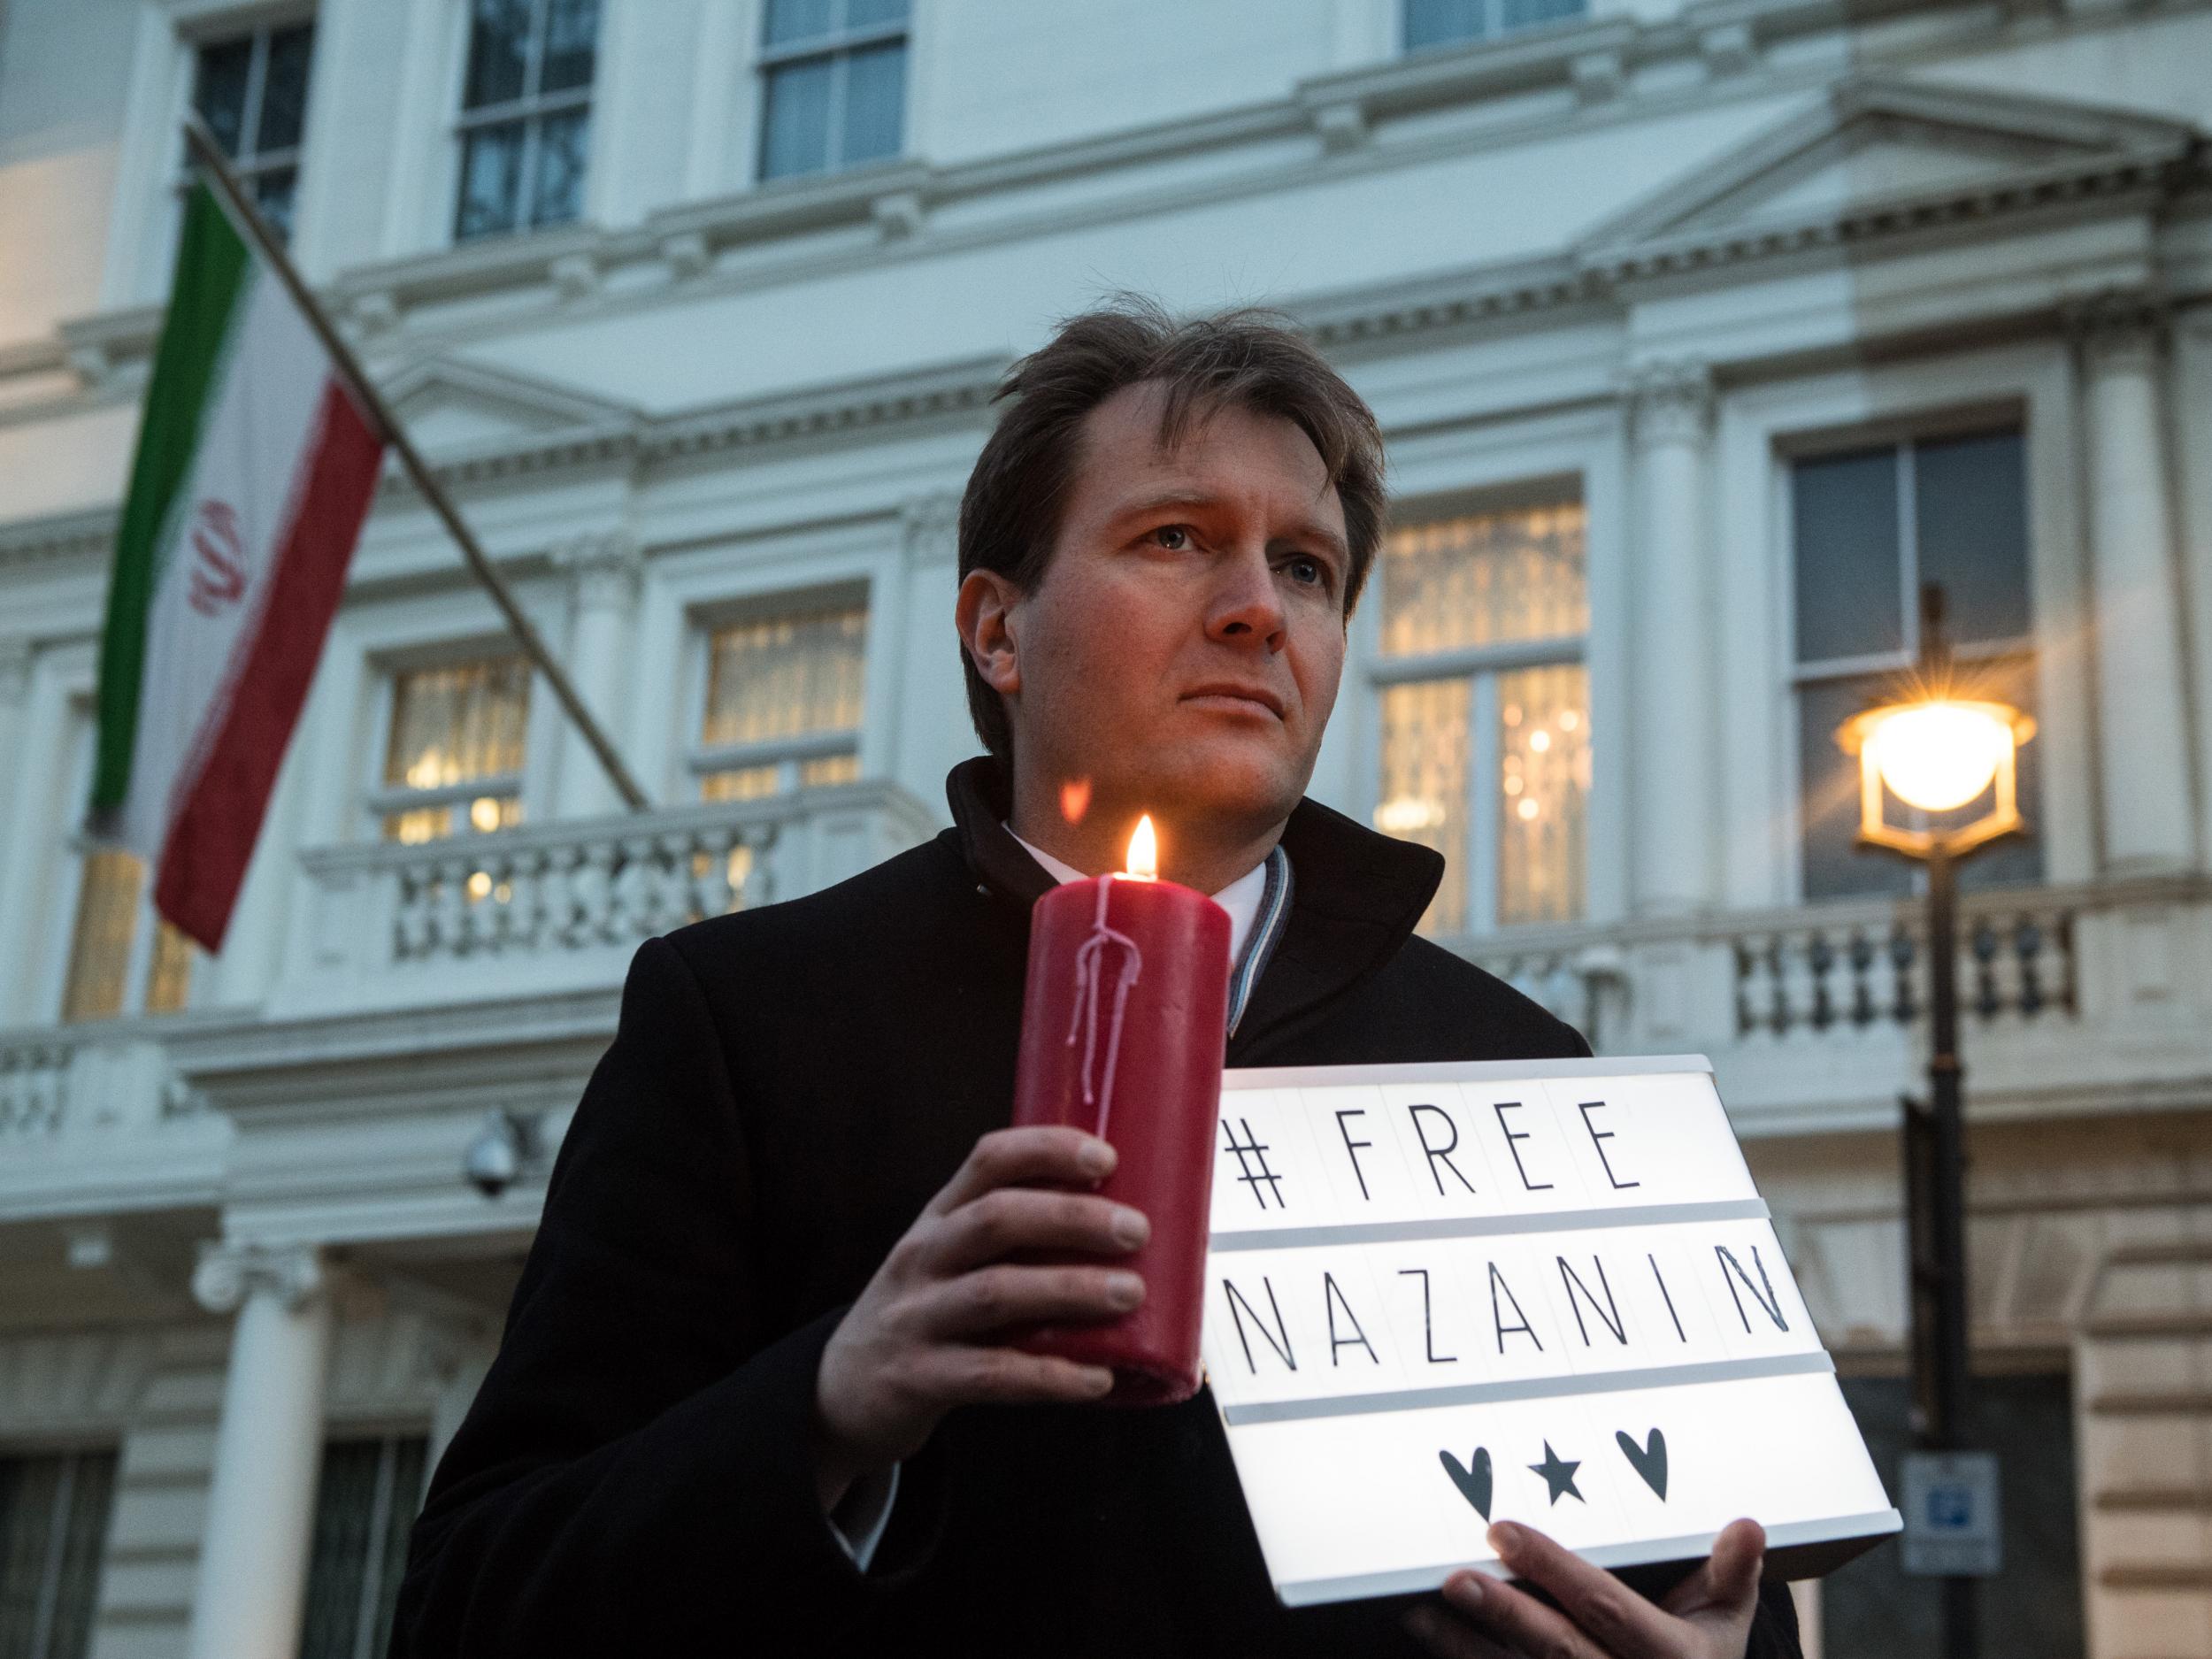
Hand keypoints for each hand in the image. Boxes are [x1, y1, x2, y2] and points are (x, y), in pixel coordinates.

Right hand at [811, 1126, 1148, 1511]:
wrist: (840, 1390)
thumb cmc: (927, 1314)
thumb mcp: (950, 1262)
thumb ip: (1014, 1244)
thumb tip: (1123, 1228)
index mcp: (938, 1218)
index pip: (987, 1161)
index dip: (1046, 1150)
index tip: (1106, 1159)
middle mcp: (922, 1257)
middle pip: (995, 1219)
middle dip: (1070, 1218)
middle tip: (1136, 1230)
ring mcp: (915, 1318)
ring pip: (994, 1293)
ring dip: (1069, 1289)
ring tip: (1131, 1294)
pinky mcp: (918, 1378)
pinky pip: (990, 1374)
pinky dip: (1049, 1376)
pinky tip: (1097, 1379)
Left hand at [1406, 1518, 1767, 1658]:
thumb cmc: (1702, 1648)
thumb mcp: (1726, 1617)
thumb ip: (1730, 1572)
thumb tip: (1747, 1526)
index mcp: (1672, 1657)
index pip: (1605, 1607)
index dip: (1554, 1569)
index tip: (1504, 1530)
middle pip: (1559, 1650)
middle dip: (1505, 1614)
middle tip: (1455, 1577)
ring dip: (1466, 1648)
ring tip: (1420, 1612)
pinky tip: (1429, 1636)